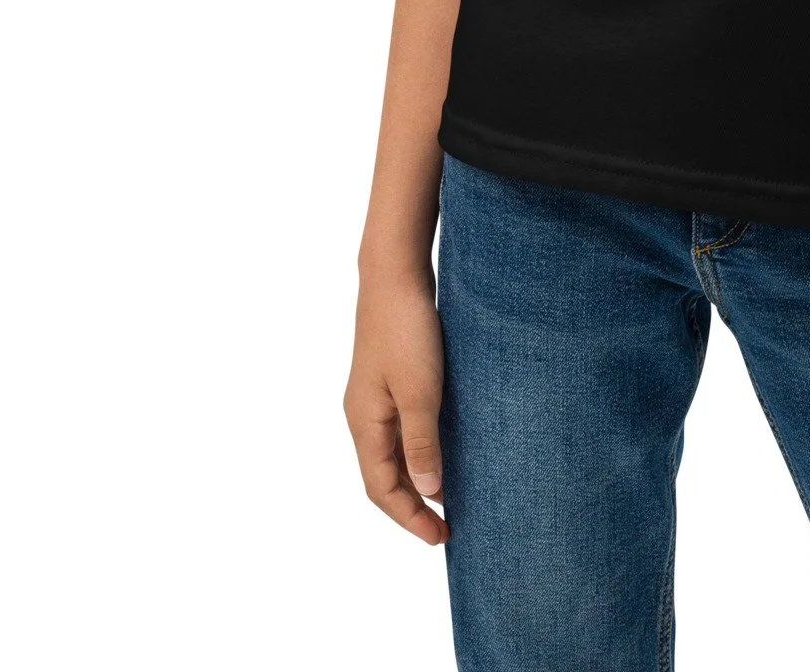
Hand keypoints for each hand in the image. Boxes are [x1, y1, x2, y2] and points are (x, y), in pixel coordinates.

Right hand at [344, 270, 448, 544]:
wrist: (395, 273)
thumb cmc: (406, 329)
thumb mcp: (419, 390)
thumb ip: (421, 441)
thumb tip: (428, 489)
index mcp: (364, 422)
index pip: (381, 488)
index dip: (408, 517)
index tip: (440, 537)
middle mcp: (363, 414)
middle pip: (383, 476)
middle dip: (411, 505)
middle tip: (445, 527)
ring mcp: (374, 396)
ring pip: (391, 453)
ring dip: (415, 478)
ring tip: (446, 497)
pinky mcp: (390, 377)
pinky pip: (399, 429)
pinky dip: (417, 450)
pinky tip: (441, 448)